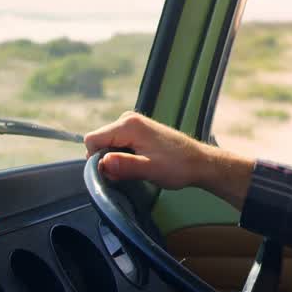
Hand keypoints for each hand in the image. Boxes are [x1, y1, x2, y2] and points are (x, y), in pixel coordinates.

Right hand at [83, 111, 210, 189]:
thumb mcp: (149, 170)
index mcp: (128, 125)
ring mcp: (133, 124)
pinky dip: (124, 156)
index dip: (97, 159)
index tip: (114, 172)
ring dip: (117, 160)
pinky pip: (118, 144)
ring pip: (108, 145)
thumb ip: (125, 165)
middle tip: (130, 172)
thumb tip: (102, 162)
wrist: (199, 162)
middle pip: (99, 142)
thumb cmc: (178, 166)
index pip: (92, 140)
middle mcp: (128, 119)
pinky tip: (140, 162)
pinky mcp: (137, 131)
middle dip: (108, 160)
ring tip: (139, 167)